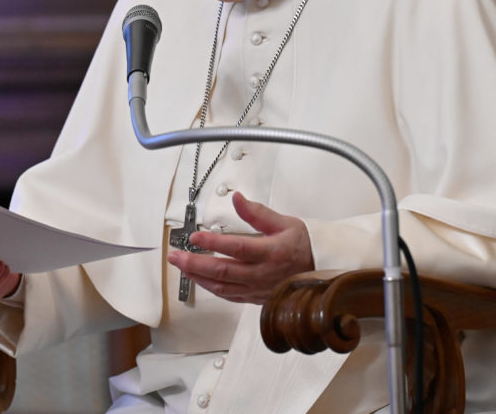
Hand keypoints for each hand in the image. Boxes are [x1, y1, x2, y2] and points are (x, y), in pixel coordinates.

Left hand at [166, 192, 314, 303]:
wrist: (320, 269)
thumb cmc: (302, 245)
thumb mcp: (284, 222)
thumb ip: (257, 212)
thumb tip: (237, 198)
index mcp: (271, 252)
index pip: (236, 248)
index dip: (213, 244)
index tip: (195, 238)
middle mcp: (263, 274)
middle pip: (222, 271)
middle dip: (194, 264)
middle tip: (175, 256)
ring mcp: (258, 289)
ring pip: (222, 287)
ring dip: (198, 277)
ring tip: (182, 267)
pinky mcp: (255, 298)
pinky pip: (229, 296)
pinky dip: (211, 288)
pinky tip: (200, 279)